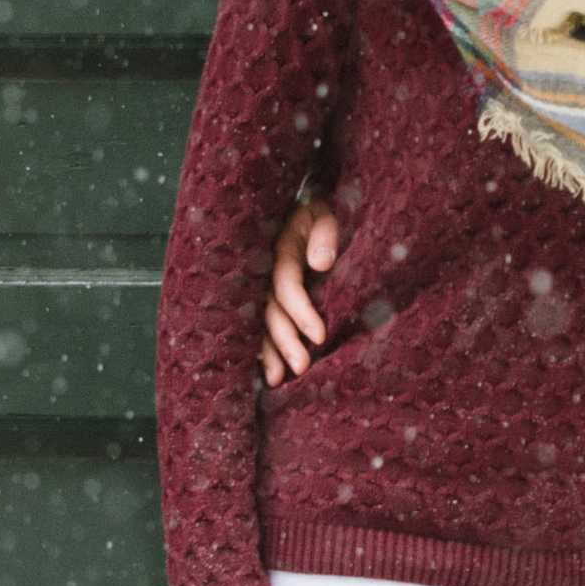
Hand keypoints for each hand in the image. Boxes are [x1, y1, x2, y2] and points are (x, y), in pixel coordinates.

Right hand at [261, 199, 341, 385]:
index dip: (301, 310)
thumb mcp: (325, 212)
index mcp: (281, 249)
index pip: (287, 283)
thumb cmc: (321, 211)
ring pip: (261, 321)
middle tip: (302, 368)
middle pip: (270, 309)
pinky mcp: (266, 296)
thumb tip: (320, 263)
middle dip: (285, 340)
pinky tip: (266, 372)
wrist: (307, 204)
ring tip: (278, 381)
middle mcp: (265, 270)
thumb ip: (324, 233)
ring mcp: (262, 285)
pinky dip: (262, 348)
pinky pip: (259, 324)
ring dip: (269, 352)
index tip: (320, 336)